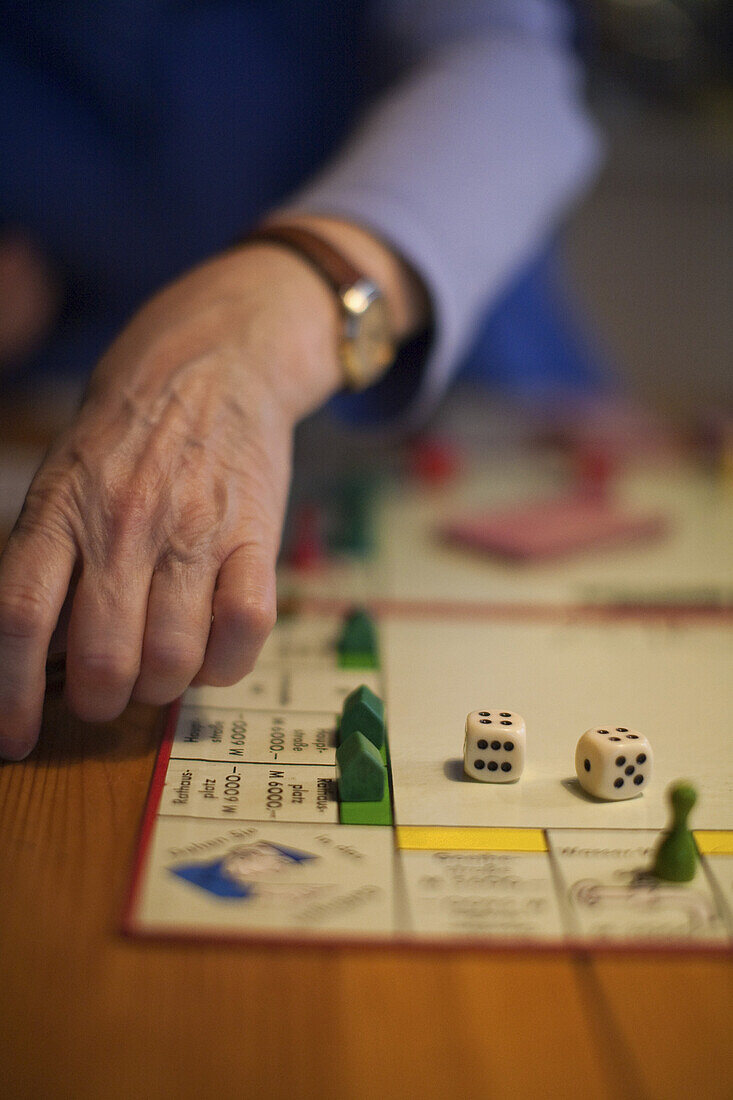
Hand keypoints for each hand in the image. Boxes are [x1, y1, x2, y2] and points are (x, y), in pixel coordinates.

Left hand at [0, 243, 343, 758]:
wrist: (215, 361)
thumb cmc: (128, 435)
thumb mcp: (63, 479)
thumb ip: (50, 561)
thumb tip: (41, 662)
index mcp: (60, 509)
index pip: (20, 619)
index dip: (11, 694)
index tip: (15, 738)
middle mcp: (123, 524)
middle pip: (102, 659)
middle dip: (103, 702)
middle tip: (108, 693)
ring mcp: (194, 529)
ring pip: (173, 656)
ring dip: (163, 686)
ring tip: (161, 667)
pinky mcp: (256, 533)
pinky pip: (246, 629)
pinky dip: (226, 664)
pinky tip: (214, 651)